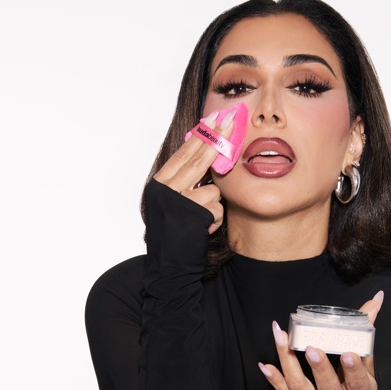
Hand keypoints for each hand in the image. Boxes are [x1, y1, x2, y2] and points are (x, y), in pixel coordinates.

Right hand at [152, 108, 236, 233]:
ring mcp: (176, 201)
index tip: (214, 119)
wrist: (167, 270)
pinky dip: (214, 221)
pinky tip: (202, 232)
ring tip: (200, 224)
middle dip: (218, 140)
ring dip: (212, 208)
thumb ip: (184, 184)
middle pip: (198, 159)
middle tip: (232, 119)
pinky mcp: (191, 214)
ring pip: (212, 189)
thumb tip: (207, 160)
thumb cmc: (175, 239)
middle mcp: (164, 190)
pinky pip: (217, 208)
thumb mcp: (174, 206)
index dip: (201, 136)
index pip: (183, 154)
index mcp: (158, 185)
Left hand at [259, 291, 383, 389]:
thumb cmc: (358, 387)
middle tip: (310, 347)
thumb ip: (366, 333)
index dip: (353, 369)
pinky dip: (274, 380)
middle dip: (319, 367)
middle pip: (328, 388)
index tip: (347, 353)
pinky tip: (265, 365)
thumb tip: (376, 298)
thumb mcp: (367, 366)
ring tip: (281, 340)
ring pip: (300, 388)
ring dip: (289, 363)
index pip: (358, 383)